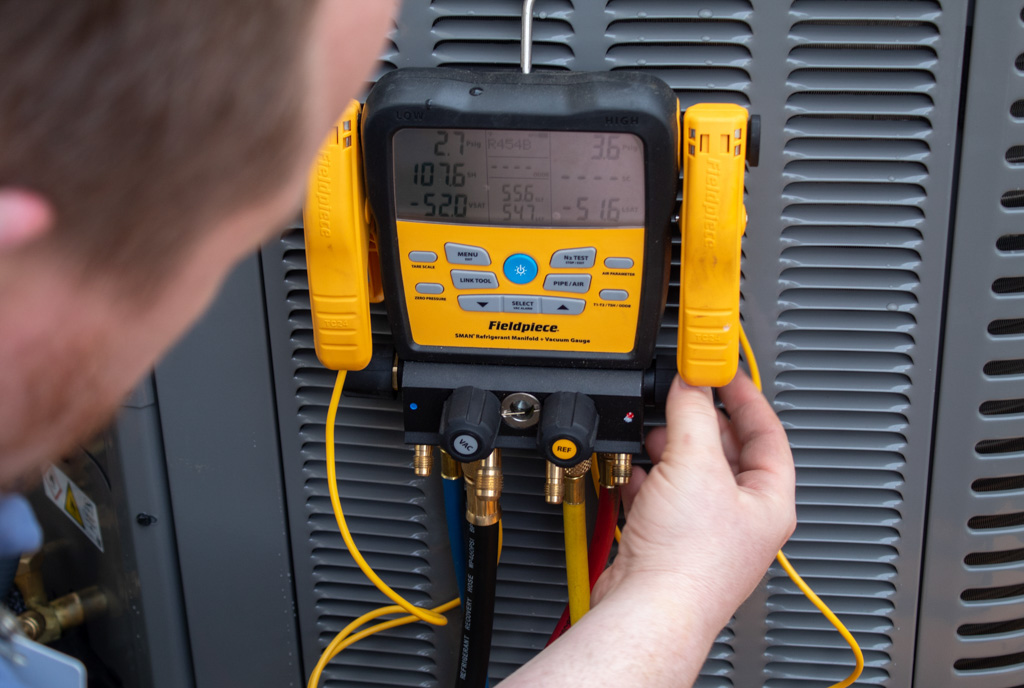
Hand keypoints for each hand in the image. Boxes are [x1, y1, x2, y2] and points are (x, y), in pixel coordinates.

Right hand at [592, 372, 795, 633]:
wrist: (646, 608)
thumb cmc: (689, 561)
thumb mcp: (695, 464)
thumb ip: (692, 413)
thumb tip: (690, 383)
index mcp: (768, 500)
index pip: (767, 433)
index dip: (745, 396)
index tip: (723, 372)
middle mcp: (741, 518)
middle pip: (725, 451)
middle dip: (698, 421)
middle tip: (679, 396)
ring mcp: (703, 531)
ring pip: (689, 473)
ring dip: (668, 449)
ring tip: (650, 433)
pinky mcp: (668, 542)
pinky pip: (659, 496)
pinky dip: (644, 478)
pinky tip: (630, 471)